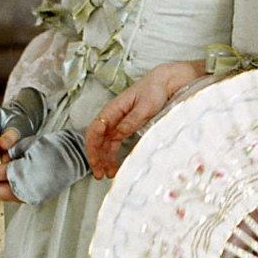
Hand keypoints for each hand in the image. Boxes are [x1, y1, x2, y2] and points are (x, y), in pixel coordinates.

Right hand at [86, 61, 203, 179]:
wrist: (165, 83)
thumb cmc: (154, 90)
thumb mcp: (145, 106)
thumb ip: (131, 120)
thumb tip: (117, 134)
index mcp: (114, 108)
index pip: (95, 128)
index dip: (92, 146)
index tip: (96, 160)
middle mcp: (112, 116)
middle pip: (97, 138)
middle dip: (95, 157)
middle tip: (100, 174)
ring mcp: (118, 122)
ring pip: (104, 143)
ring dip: (103, 159)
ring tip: (107, 174)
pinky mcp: (125, 126)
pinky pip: (113, 143)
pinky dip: (112, 155)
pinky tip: (114, 165)